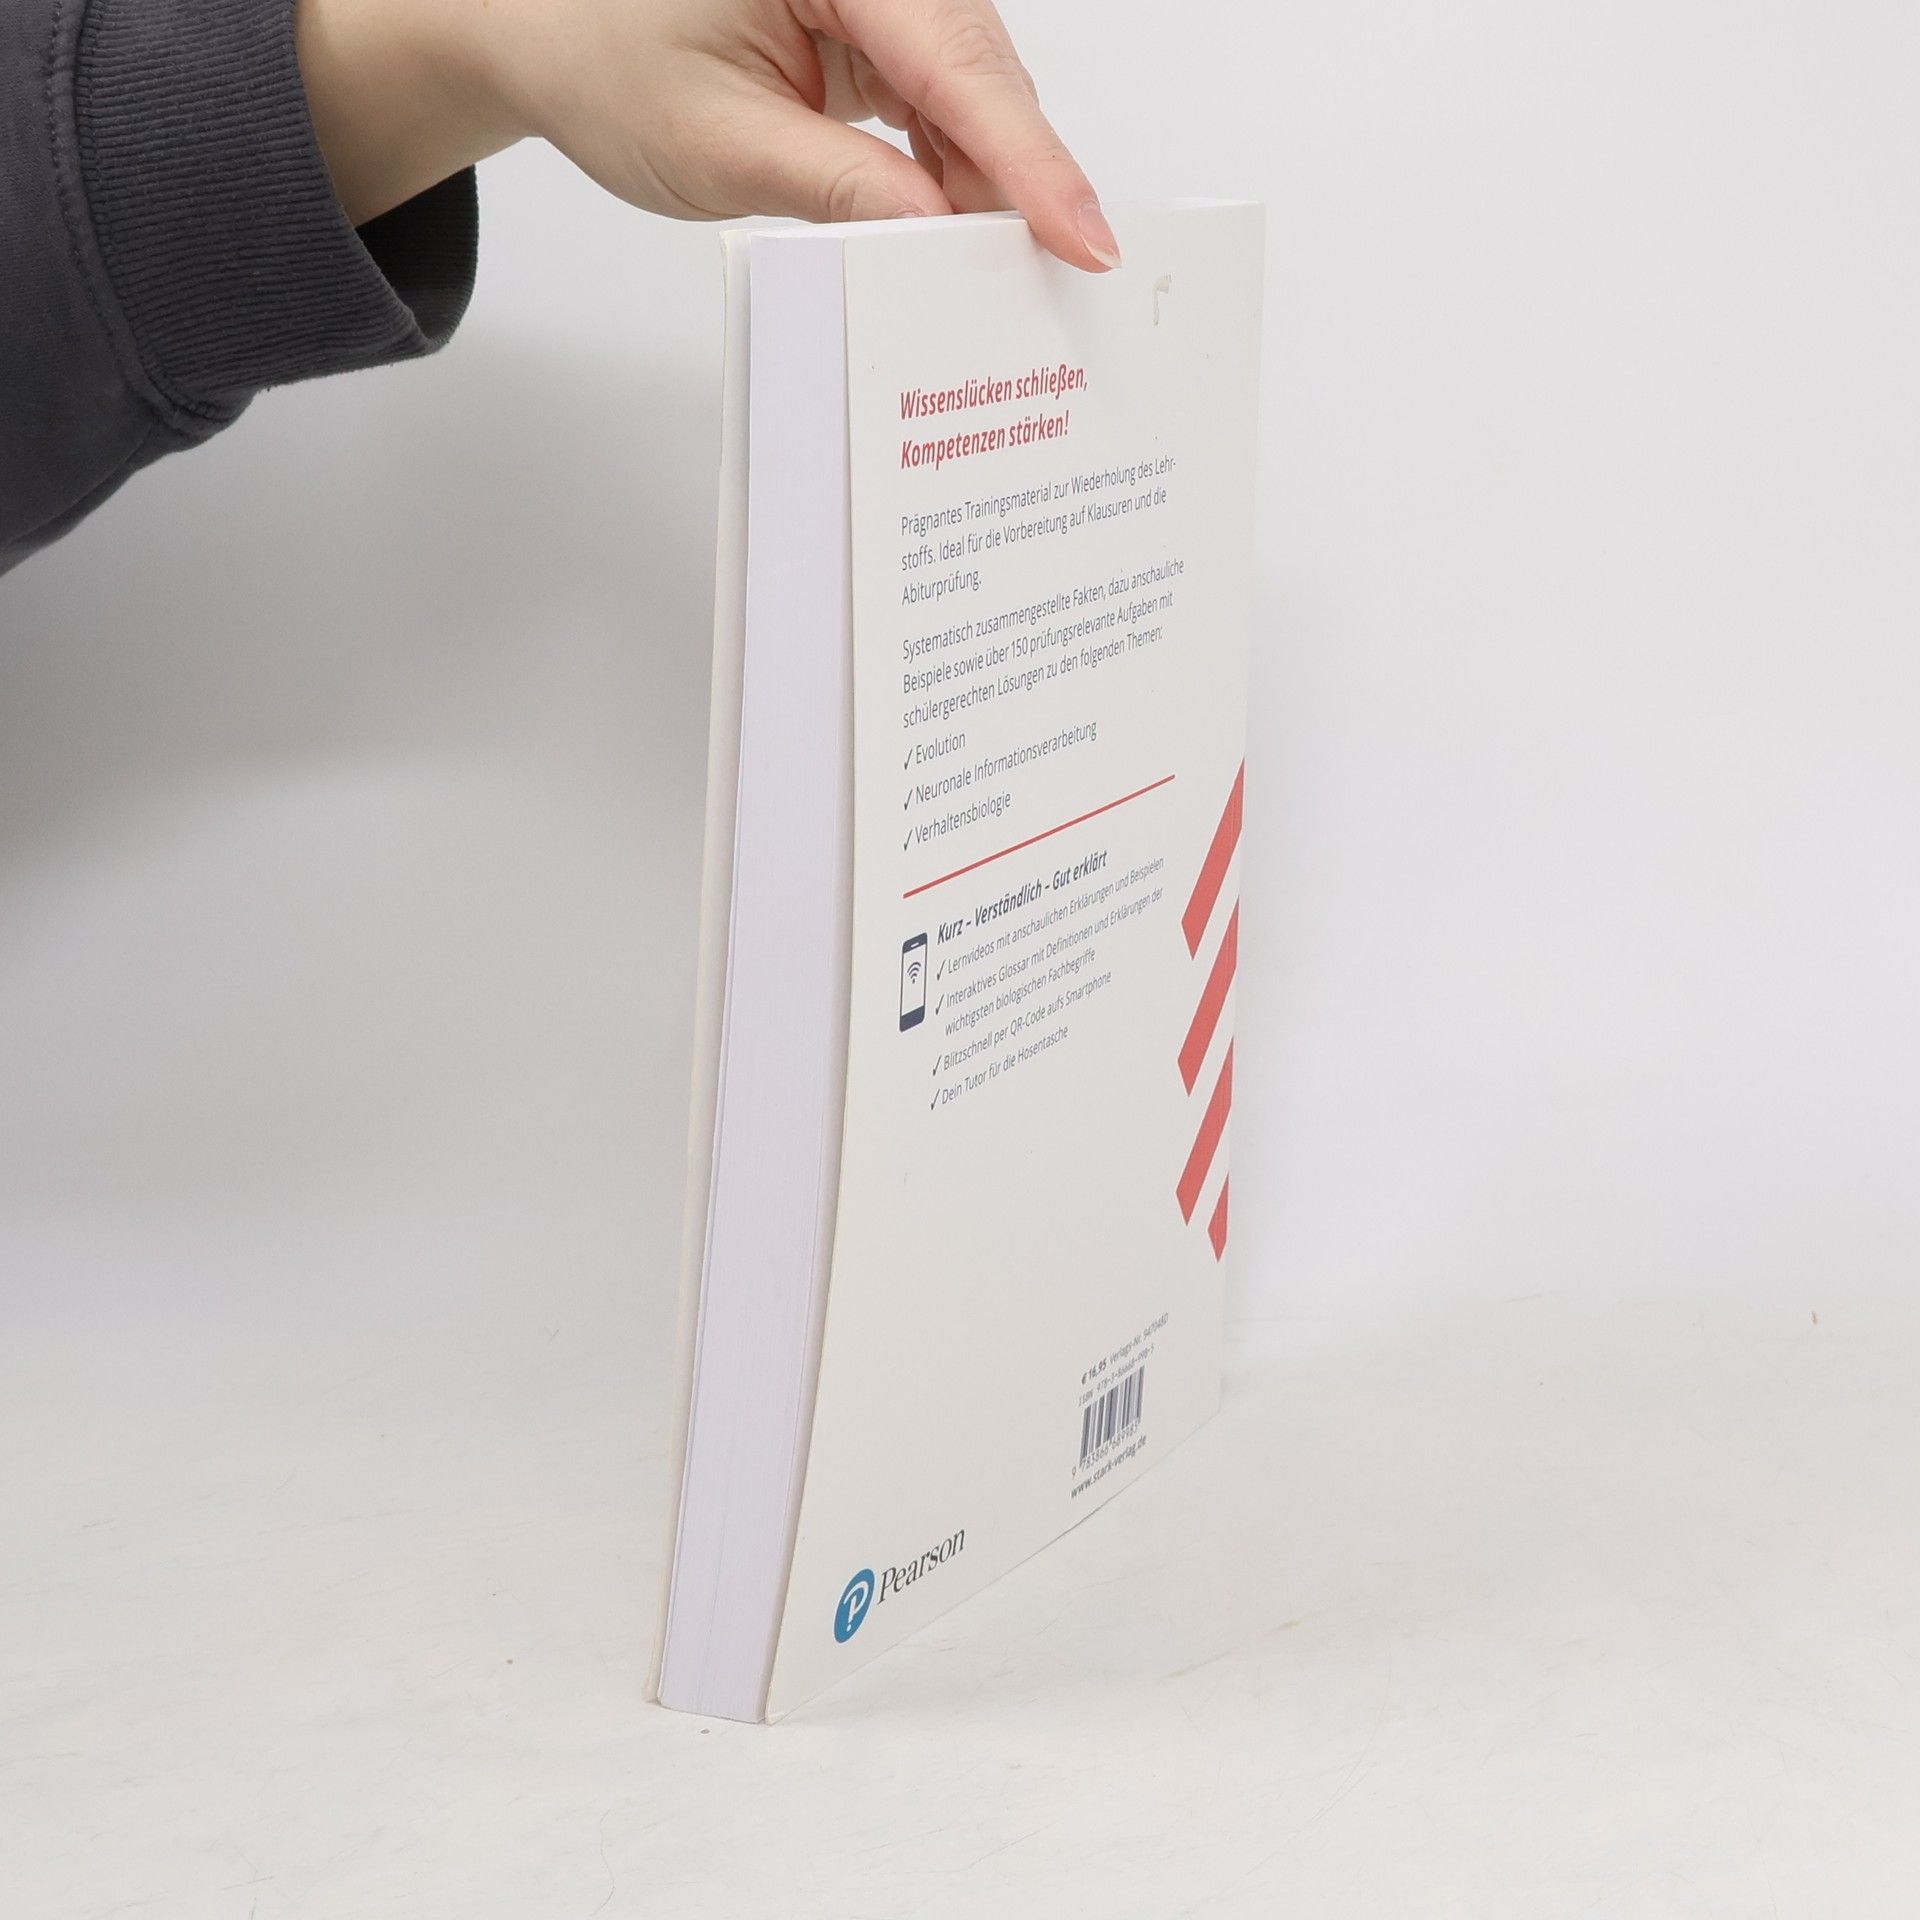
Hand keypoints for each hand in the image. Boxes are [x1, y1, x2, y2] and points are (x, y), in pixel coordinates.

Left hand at [295, 0, 1119, 270]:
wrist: (546, 33)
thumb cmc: (602, 62)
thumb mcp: (720, 147)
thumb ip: (842, 189)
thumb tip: (944, 238)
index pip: (953, 60)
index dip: (1028, 159)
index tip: (1082, 236)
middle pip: (979, 68)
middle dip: (1019, 176)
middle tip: (1062, 278)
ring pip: (970, 87)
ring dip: (987, 181)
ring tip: (997, 271)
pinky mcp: (873, 25)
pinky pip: (939, 97)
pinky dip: (951, 168)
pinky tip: (956, 231)